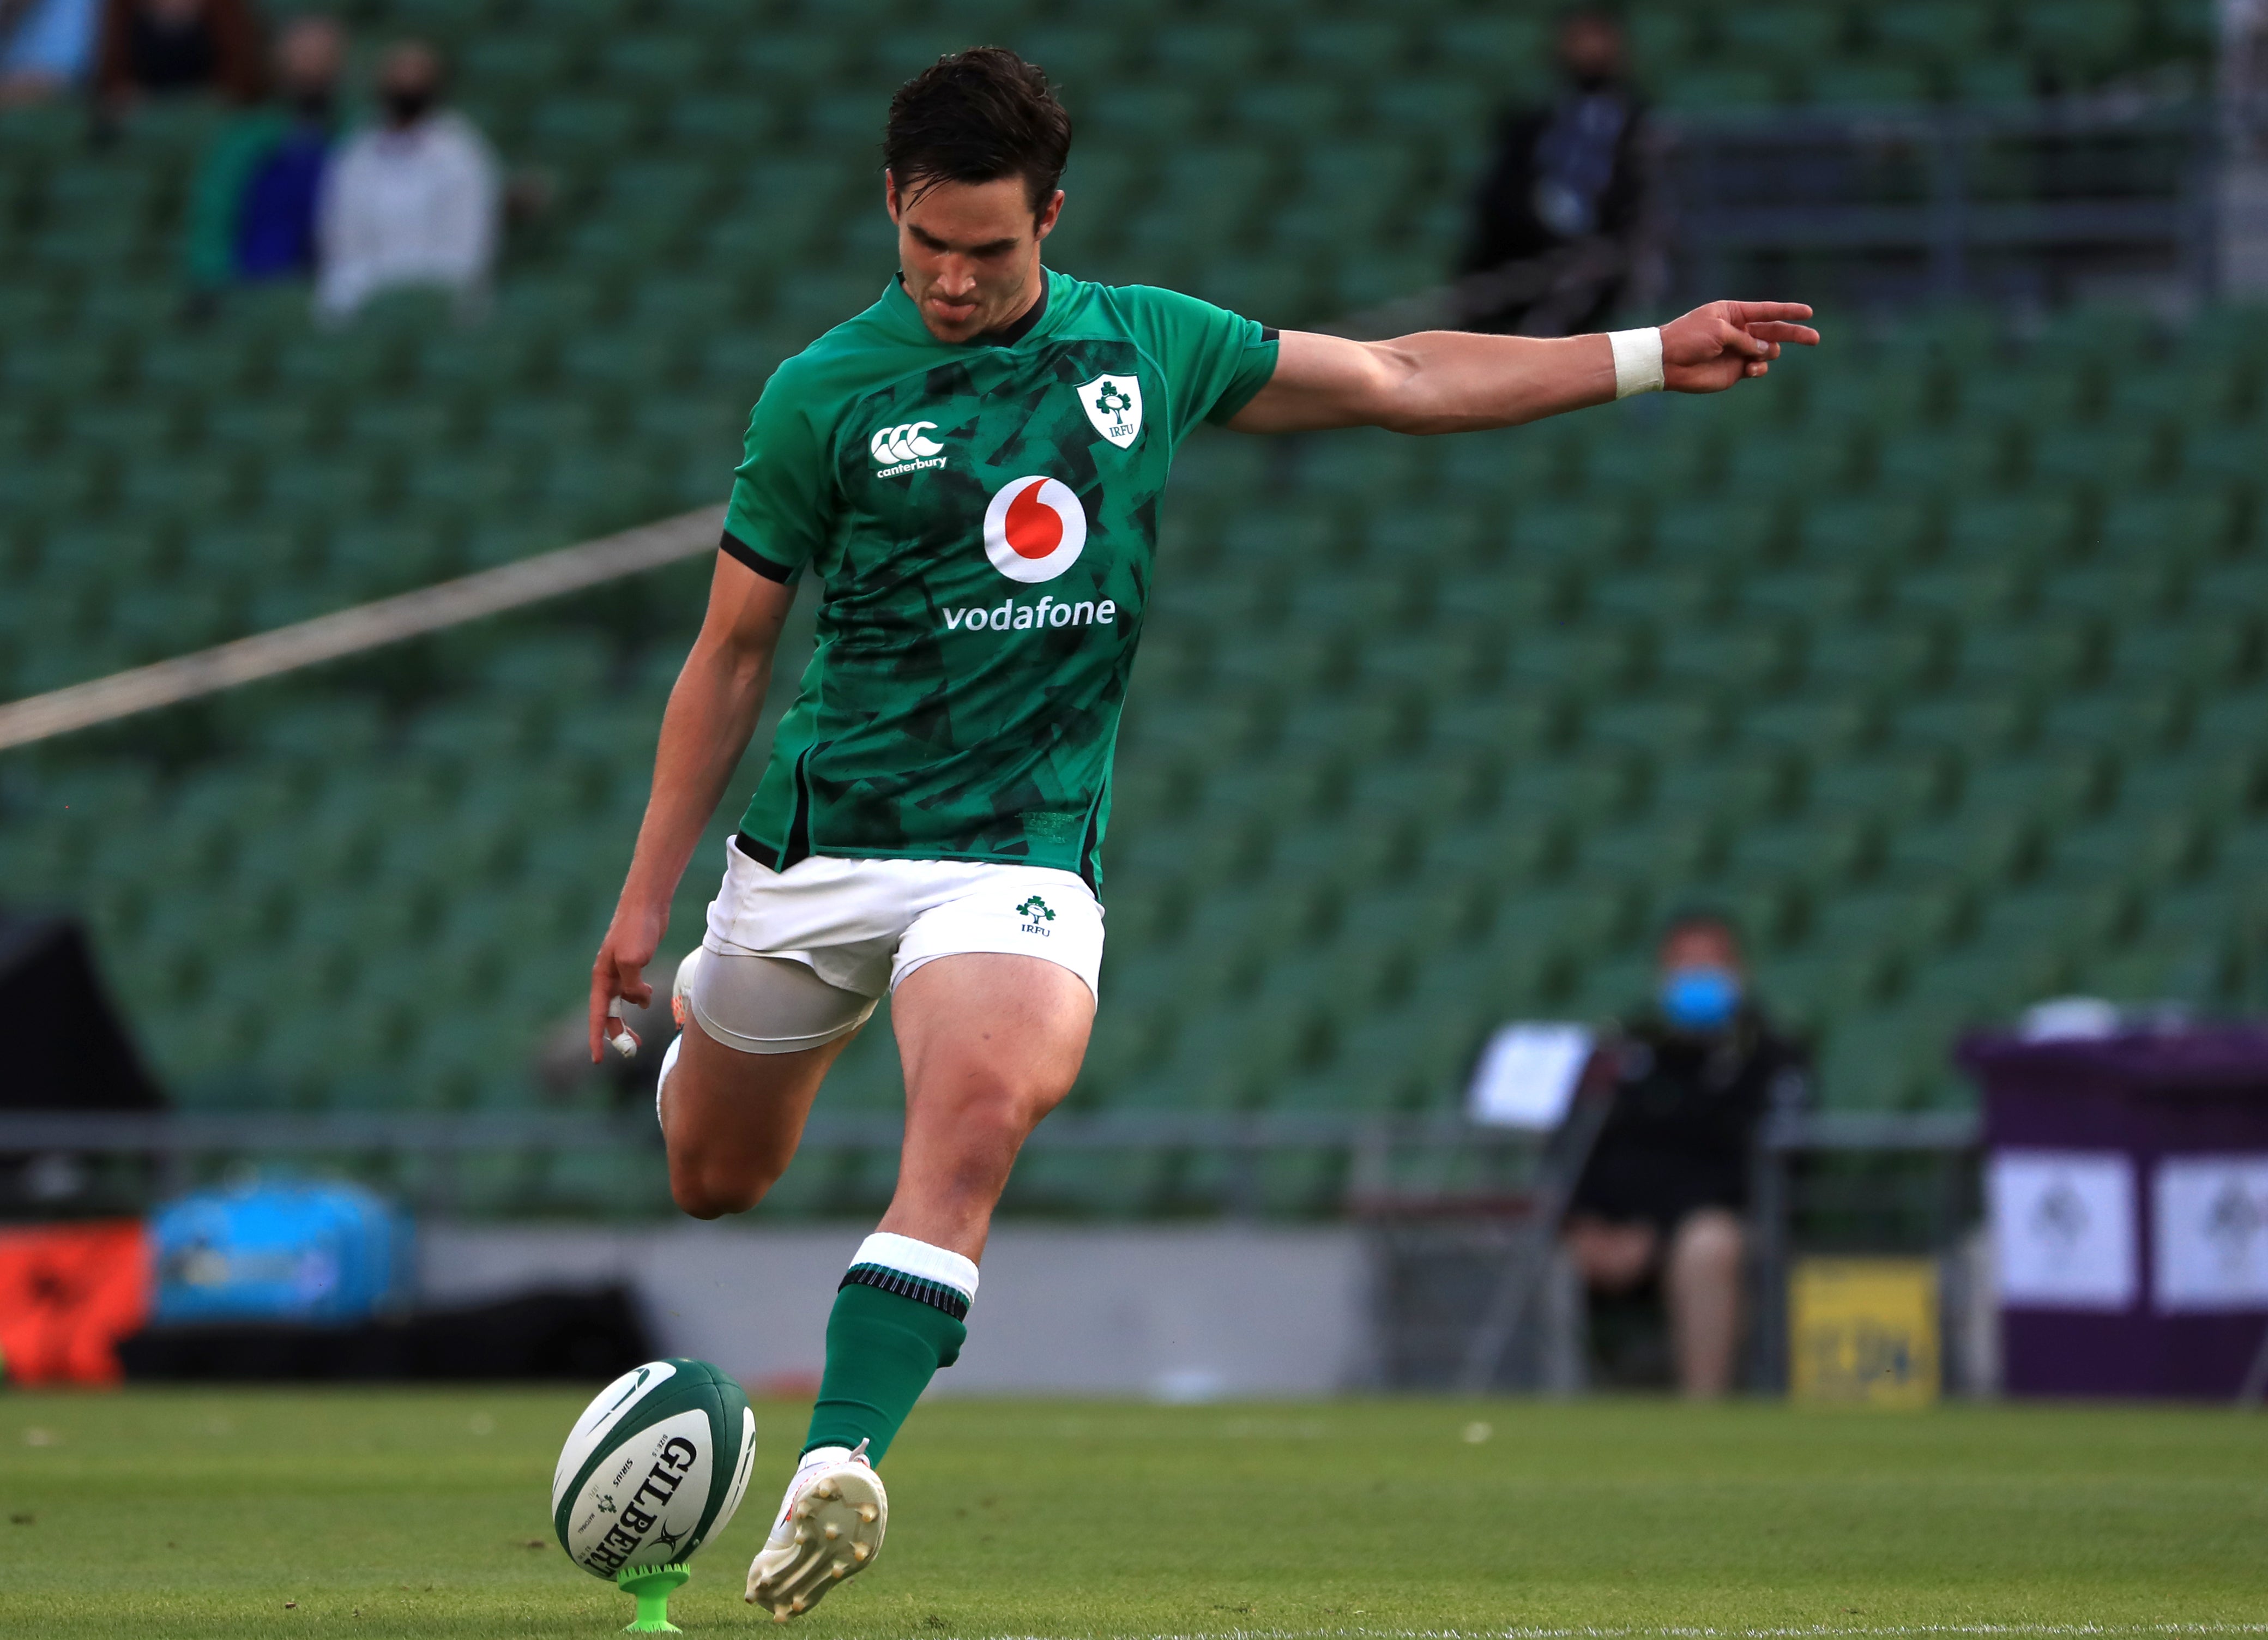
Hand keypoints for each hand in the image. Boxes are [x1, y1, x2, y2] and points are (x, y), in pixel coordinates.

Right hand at [589, 898, 666, 1062]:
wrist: (647, 904)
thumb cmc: (637, 929)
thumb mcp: (632, 960)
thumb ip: (632, 985)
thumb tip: (638, 1002)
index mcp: (601, 978)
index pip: (597, 1015)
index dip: (597, 1039)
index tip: (597, 1061)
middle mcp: (608, 976)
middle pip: (610, 1013)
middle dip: (618, 1032)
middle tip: (634, 1049)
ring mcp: (621, 969)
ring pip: (623, 1002)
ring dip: (631, 1015)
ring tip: (644, 1027)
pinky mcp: (635, 963)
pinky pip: (634, 988)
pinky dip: (640, 997)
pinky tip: (648, 996)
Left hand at [1661, 301, 1818, 392]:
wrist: (1668, 362)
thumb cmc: (1689, 338)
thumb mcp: (1719, 331)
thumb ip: (1745, 339)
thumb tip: (1768, 351)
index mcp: (1734, 313)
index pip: (1767, 310)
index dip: (1788, 311)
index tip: (1809, 312)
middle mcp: (1739, 331)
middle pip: (1775, 331)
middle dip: (1795, 334)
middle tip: (1815, 338)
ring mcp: (1738, 351)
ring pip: (1768, 351)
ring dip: (1768, 353)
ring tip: (1755, 357)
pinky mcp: (1735, 371)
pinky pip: (1758, 369)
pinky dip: (1760, 369)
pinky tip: (1752, 369)